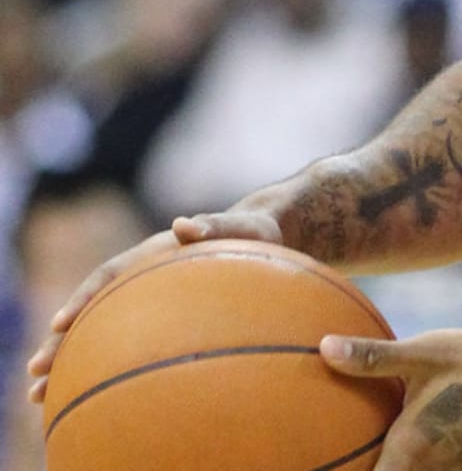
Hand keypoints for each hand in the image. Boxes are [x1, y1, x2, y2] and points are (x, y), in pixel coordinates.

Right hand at [26, 208, 282, 402]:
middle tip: (35, 374)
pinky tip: (90, 394)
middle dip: (62, 342)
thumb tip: (183, 225)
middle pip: (95, 309)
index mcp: (157, 251)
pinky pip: (128, 342)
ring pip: (102, 330)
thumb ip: (215, 224)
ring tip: (39, 396)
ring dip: (71, 360)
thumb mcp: (243, 227)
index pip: (112, 273)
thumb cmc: (256, 234)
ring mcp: (152, 298)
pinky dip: (105, 365)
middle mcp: (146, 275)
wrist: (267, 238)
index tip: (60, 323)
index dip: (84, 296)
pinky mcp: (164, 317)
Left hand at [320, 328, 461, 469]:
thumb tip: (323, 348)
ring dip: (400, 461)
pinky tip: (432, 431)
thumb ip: (373, 357)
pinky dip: (431, 460)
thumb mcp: (426, 352)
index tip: (313, 466)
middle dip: (372, 465)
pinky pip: (443, 469)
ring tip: (386, 447)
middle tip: (351, 454)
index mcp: (408, 451)